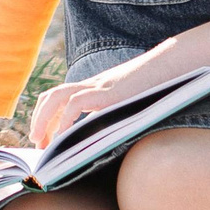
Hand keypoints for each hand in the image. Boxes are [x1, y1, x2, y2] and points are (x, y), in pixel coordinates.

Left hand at [29, 51, 173, 145]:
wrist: (173, 66)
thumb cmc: (157, 87)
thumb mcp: (131, 103)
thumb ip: (116, 115)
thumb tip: (106, 141)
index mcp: (96, 88)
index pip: (59, 96)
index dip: (46, 115)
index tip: (42, 138)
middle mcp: (93, 85)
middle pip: (53, 95)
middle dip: (39, 118)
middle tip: (36, 143)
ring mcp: (100, 86)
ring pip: (58, 96)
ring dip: (45, 119)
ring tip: (42, 144)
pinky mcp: (108, 92)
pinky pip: (77, 103)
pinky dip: (66, 120)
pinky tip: (63, 139)